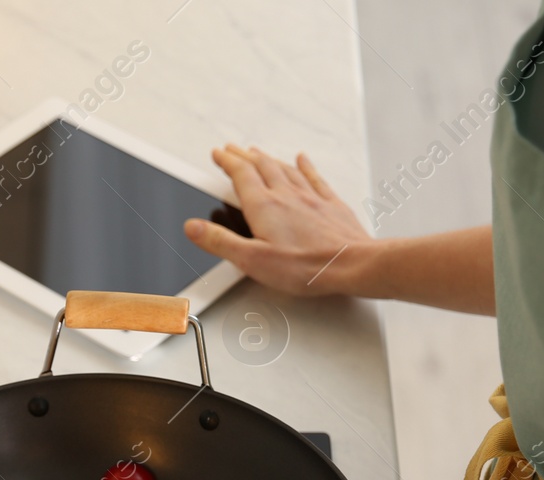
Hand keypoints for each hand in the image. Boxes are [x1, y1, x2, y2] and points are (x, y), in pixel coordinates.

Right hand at [183, 145, 372, 296]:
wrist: (350, 264)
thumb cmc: (306, 267)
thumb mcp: (252, 260)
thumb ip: (220, 242)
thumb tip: (193, 228)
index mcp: (264, 207)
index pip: (241, 175)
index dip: (227, 162)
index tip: (218, 154)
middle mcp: (286, 196)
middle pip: (261, 166)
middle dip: (244, 156)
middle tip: (233, 149)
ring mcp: (310, 197)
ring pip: (284, 168)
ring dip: (268, 158)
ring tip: (257, 152)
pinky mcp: (330, 204)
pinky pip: (314, 177)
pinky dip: (304, 165)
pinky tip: (302, 159)